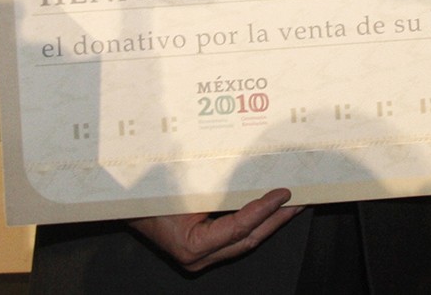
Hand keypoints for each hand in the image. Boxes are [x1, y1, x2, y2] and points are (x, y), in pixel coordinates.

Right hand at [127, 189, 301, 271]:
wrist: (128, 207)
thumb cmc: (150, 195)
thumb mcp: (182, 186)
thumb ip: (214, 187)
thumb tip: (251, 171)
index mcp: (193, 246)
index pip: (238, 228)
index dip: (263, 209)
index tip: (284, 193)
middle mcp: (200, 258)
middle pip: (249, 239)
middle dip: (278, 219)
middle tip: (302, 199)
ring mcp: (203, 258)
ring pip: (246, 241)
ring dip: (272, 221)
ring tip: (295, 204)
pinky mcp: (206, 251)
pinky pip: (237, 238)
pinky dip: (256, 222)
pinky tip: (272, 209)